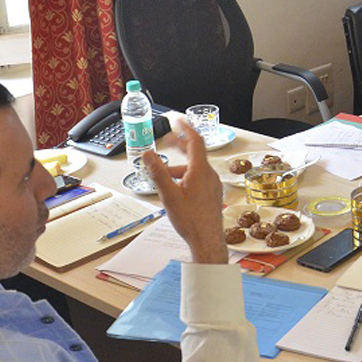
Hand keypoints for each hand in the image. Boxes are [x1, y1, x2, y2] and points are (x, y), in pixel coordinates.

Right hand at [143, 120, 227, 263]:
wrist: (207, 241)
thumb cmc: (191, 221)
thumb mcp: (169, 195)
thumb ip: (158, 172)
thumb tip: (148, 154)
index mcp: (200, 171)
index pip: (195, 141)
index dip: (186, 128)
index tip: (178, 120)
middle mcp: (210, 175)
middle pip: (195, 153)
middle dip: (180, 146)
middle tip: (168, 142)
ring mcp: (213, 185)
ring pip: (195, 169)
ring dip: (179, 167)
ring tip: (164, 177)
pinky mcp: (213, 194)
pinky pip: (199, 179)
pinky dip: (186, 177)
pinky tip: (177, 189)